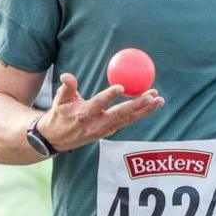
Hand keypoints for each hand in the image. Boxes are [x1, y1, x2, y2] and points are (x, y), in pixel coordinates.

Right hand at [38, 73, 163, 152]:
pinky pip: (126, 122)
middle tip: (152, 95)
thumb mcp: (60, 100)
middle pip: (120, 114)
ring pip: (128, 119)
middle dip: (137, 105)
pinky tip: (150, 106)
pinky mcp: (108, 132)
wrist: (56, 139)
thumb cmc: (59, 114)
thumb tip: (66, 76)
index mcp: (83, 114)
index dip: (110, 96)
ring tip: (159, 100)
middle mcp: (96, 125)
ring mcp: (104, 130)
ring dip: (144, 110)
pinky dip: (139, 114)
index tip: (121, 87)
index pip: (99, 104)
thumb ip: (66, 87)